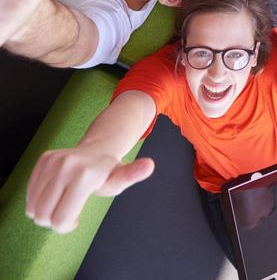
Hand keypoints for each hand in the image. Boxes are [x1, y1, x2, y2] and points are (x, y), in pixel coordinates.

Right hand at [26, 142, 153, 232]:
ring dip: (45, 211)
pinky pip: (29, 194)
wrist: (98, 148)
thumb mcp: (120, 178)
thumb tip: (149, 165)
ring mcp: (52, 161)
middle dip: (54, 220)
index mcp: (85, 176)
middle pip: (43, 216)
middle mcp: (66, 166)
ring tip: (62, 200)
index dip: (67, 226)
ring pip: (33, 207)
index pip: (60, 221)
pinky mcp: (43, 159)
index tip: (76, 218)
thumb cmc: (108, 172)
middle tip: (69, 209)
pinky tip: (54, 192)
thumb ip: (133, 175)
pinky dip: (37, 200)